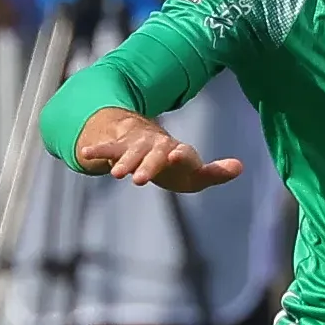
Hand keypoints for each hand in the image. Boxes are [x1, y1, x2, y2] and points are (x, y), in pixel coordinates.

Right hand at [74, 108, 244, 193]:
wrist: (151, 144)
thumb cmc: (179, 166)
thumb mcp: (196, 173)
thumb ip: (215, 172)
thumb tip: (239, 167)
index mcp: (179, 152)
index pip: (182, 153)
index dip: (180, 155)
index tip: (176, 155)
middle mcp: (157, 146)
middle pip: (153, 156)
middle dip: (147, 165)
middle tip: (139, 180)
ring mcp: (137, 147)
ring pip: (130, 153)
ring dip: (123, 161)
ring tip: (115, 174)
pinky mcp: (119, 149)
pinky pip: (108, 149)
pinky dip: (98, 151)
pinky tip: (84, 154)